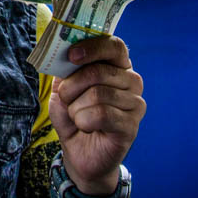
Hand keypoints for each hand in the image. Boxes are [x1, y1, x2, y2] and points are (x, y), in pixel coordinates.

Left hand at [49, 36, 144, 194]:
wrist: (79, 151)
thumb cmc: (73, 114)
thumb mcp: (62, 88)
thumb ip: (65, 69)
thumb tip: (65, 53)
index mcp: (116, 65)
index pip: (114, 45)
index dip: (92, 48)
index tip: (71, 56)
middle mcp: (131, 80)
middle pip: (98, 71)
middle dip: (71, 87)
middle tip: (65, 98)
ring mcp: (135, 103)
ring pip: (97, 94)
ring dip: (76, 108)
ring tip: (78, 116)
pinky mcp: (132, 125)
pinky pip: (102, 115)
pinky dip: (84, 121)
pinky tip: (87, 127)